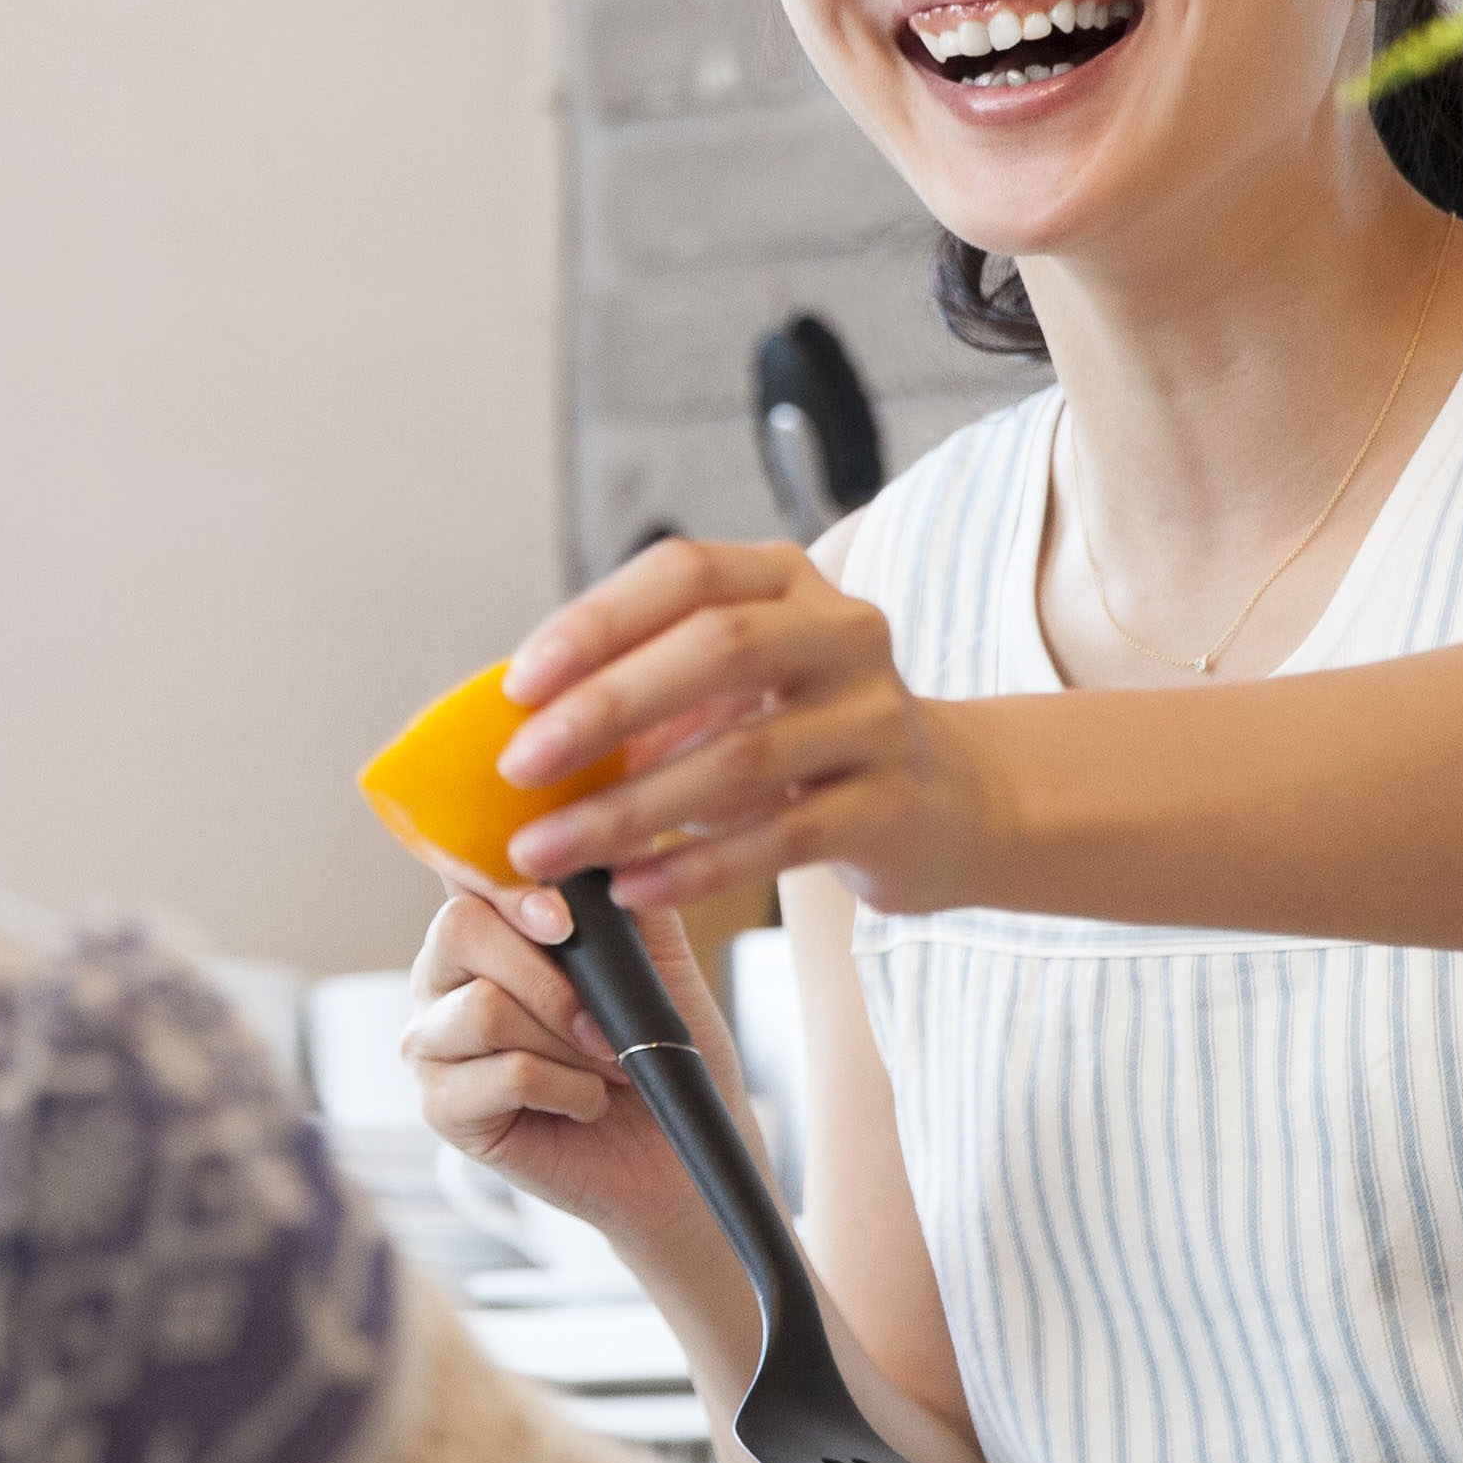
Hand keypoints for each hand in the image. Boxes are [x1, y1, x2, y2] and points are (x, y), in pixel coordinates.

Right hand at [399, 874, 747, 1292]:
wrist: (678, 1153)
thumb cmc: (661, 1052)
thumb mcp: (655, 956)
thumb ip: (623, 889)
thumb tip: (608, 823)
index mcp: (486, 926)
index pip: (460, 866)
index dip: (503, 875)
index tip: (562, 915)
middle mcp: (442, 975)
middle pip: (459, 930)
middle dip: (549, 975)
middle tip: (605, 1019)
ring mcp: (432, 1043)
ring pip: (483, 1007)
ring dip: (566, 1041)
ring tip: (603, 1067)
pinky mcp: (441, 1108)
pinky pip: (503, 1073)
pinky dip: (567, 1089)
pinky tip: (586, 1104)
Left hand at [487, 537, 994, 917]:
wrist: (945, 800)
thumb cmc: (801, 734)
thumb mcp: (731, 691)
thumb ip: (643, 693)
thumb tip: (517, 728)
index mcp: (786, 581)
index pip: (684, 574)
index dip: (596, 622)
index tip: (518, 684)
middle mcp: (842, 632)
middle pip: (718, 649)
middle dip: (605, 709)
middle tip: (520, 768)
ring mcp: (876, 716)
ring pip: (744, 755)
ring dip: (630, 808)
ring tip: (549, 852)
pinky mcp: (892, 804)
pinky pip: (781, 837)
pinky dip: (695, 867)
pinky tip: (631, 888)